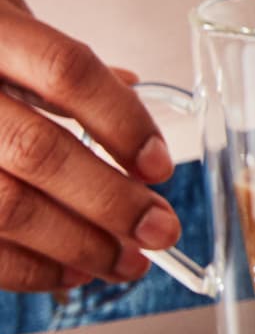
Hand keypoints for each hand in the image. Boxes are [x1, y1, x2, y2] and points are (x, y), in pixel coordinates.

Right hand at [0, 0, 178, 293]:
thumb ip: (54, 62)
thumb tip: (132, 86)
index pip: (67, 71)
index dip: (122, 121)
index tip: (160, 167)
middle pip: (40, 152)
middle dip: (111, 202)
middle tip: (160, 232)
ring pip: (6, 206)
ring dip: (77, 244)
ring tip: (125, 262)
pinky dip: (28, 267)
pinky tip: (70, 271)